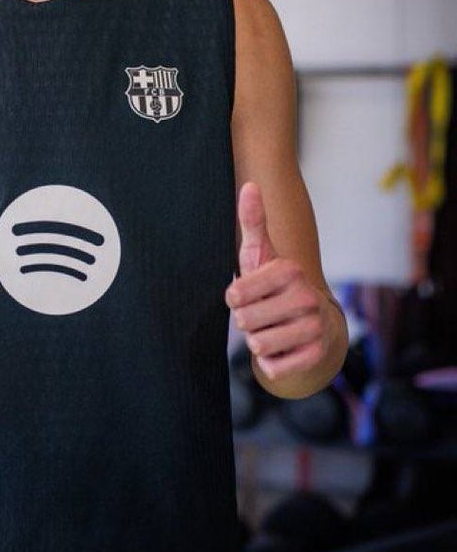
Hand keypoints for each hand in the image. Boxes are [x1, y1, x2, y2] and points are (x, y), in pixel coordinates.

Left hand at [224, 183, 327, 382]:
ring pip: (258, 344)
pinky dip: (270, 362)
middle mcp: (307, 297)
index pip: (236, 294)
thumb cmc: (274, 284)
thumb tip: (251, 185)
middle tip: (261, 313)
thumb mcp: (259, 253)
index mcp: (289, 271)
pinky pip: (273, 367)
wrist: (313, 322)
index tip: (247, 293)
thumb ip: (252, 221)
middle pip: (245, 321)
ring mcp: (315, 328)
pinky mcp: (316, 355)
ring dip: (258, 340)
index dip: (234, 298)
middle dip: (246, 321)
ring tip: (271, 328)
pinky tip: (282, 347)